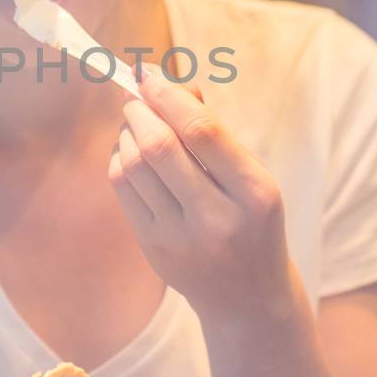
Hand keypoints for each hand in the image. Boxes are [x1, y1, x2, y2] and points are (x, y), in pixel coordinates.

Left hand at [108, 65, 300, 324]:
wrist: (248, 301)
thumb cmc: (253, 224)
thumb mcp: (254, 179)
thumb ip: (216, 134)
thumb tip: (171, 85)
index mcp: (256, 195)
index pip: (203, 132)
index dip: (169, 97)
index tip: (150, 75)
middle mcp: (218, 220)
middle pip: (159, 147)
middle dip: (140, 110)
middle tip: (138, 94)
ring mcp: (181, 239)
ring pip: (133, 167)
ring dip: (127, 133)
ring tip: (138, 123)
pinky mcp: (153, 249)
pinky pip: (123, 189)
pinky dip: (120, 159)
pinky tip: (132, 152)